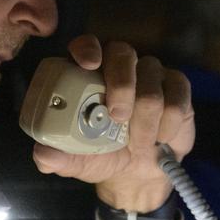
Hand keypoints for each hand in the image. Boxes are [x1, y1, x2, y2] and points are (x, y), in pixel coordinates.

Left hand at [30, 36, 194, 211]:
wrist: (140, 174)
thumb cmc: (103, 157)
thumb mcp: (77, 162)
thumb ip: (58, 157)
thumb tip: (42, 154)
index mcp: (88, 75)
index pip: (86, 44)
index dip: (87, 48)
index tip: (90, 65)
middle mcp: (119, 66)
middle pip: (122, 52)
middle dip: (122, 83)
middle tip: (118, 117)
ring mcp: (150, 73)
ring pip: (151, 75)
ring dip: (146, 117)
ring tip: (138, 144)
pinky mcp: (177, 86)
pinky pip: (177, 93)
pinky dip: (169, 122)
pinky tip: (161, 138)